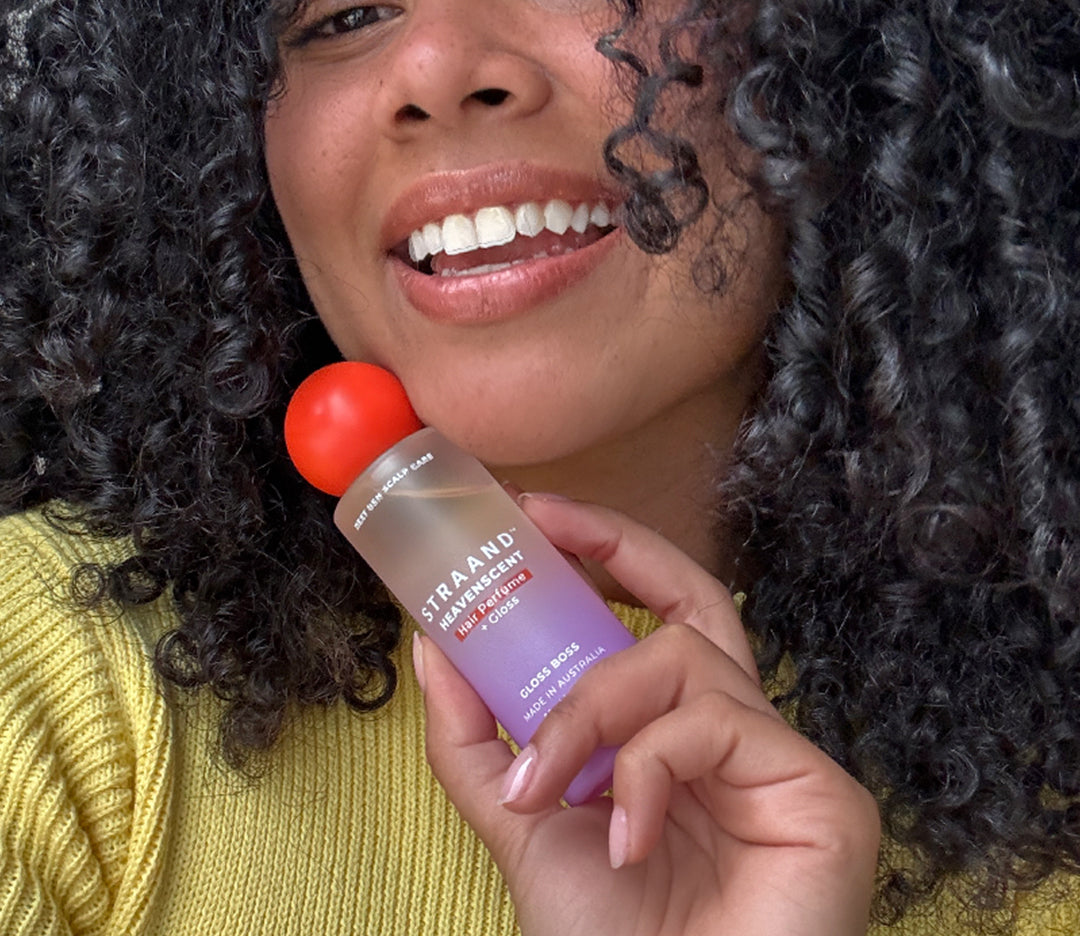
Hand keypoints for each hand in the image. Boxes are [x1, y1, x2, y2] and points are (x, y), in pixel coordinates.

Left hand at [413, 495, 879, 935]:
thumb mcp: (521, 825)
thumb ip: (477, 739)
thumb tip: (435, 646)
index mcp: (672, 736)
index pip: (652, 619)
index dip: (605, 555)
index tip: (535, 517)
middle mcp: (733, 733)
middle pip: (694, 596)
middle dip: (618, 547)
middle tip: (543, 522)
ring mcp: (780, 758)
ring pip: (682, 656)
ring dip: (591, 707)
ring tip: (547, 785)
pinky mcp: (820, 791)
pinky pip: (714, 721)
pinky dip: (644, 766)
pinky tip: (624, 836)